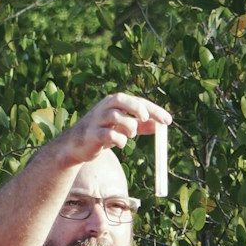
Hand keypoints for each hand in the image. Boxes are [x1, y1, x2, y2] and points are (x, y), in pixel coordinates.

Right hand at [53, 93, 171, 165]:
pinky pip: (109, 135)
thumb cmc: (103, 132)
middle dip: (137, 108)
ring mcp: (97, 120)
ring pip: (117, 117)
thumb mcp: (124, 127)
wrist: (76, 145)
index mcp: (114, 103)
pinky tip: (120, 143)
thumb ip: (141, 125)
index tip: (168, 121)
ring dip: (129, 128)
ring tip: (129, 135)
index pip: (137, 101)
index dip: (154, 110)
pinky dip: (119, 140)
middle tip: (147, 120)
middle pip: (121, 100)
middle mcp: (104, 107)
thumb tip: (161, 125)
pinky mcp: (92, 135)